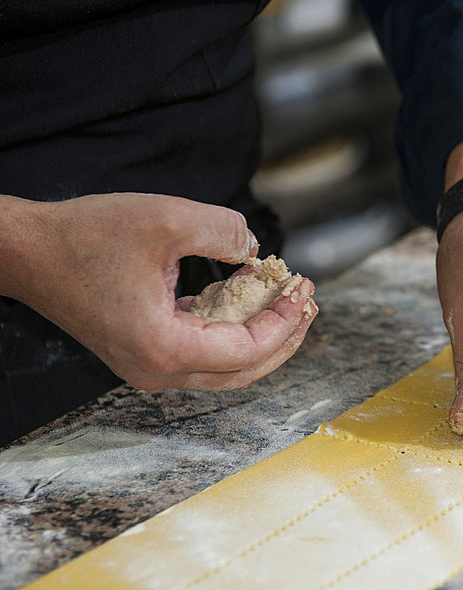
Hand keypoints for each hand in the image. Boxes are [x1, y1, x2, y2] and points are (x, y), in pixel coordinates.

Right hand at [2, 192, 315, 390]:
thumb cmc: (85, 237)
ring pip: (226, 365)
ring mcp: (150, 365)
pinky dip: (232, 328)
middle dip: (285, 335)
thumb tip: (256, 247)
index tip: (302, 285)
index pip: (249, 351)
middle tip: (307, 298)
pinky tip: (246, 294)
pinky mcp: (145, 351)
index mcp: (165, 348)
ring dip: (262, 333)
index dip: (285, 320)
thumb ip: (223, 230)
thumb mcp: (166, 219)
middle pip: (245, 370)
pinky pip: (204, 350)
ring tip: (287, 296)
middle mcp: (158, 370)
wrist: (27, 252)